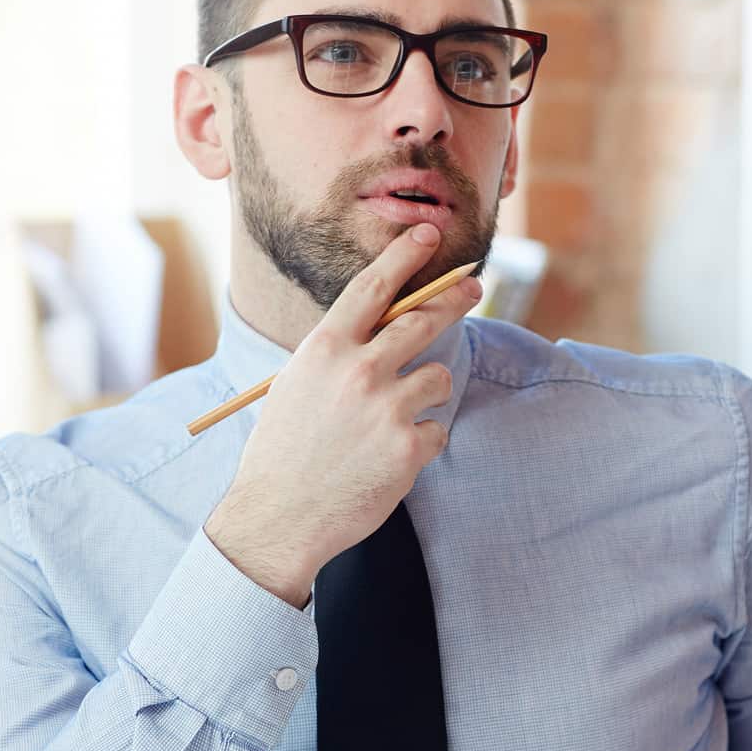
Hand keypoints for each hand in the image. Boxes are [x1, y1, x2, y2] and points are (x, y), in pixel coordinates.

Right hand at [205, 222, 482, 605]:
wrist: (278, 517)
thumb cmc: (284, 452)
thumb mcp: (297, 386)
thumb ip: (338, 355)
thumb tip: (381, 328)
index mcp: (324, 348)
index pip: (373, 286)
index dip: (404, 255)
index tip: (429, 233)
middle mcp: (358, 369)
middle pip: (423, 319)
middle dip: (454, 298)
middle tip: (473, 285)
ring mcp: (387, 407)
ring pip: (438, 376)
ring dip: (427, 392)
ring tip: (393, 419)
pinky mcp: (409, 447)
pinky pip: (437, 429)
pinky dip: (421, 442)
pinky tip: (388, 459)